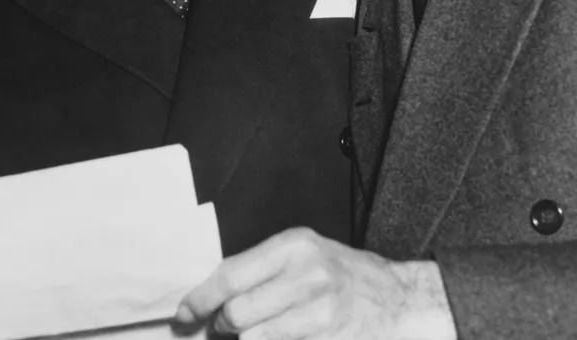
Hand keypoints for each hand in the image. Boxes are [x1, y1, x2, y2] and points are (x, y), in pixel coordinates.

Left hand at [174, 227, 455, 339]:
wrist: (394, 297)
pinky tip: (271, 338)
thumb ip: (257, 269)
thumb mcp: (299, 253)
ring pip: (256, 339)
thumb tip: (208, 296)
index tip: (183, 314)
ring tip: (246, 333)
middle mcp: (308, 277)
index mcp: (293, 247)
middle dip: (220, 325)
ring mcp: (323, 314)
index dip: (200, 299)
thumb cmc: (336, 272)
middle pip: (239, 314)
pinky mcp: (330, 339)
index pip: (231, 275)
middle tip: (219, 327)